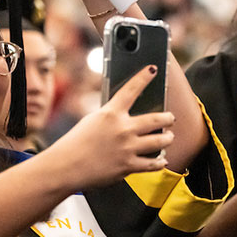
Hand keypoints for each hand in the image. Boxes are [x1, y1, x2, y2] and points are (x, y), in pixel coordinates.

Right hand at [50, 64, 174, 188]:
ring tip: (169, 137)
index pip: (131, 89)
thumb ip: (111, 116)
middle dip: (168, 118)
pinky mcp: (128, 166)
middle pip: (157, 119)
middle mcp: (123, 129)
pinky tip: (162, 160)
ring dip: (168, 138)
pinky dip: (159, 162)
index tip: (153, 69)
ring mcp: (127, 148)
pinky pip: (152, 164)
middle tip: (170, 118)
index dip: (144, 77)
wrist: (66, 167)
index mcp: (111, 113)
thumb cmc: (74, 144)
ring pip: (160, 141)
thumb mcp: (92, 121)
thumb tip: (126, 117)